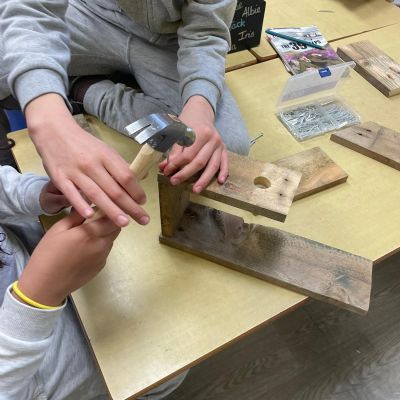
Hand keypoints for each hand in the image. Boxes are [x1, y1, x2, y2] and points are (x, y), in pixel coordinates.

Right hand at [16, 210, 120, 305]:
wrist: (46, 285)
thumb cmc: (48, 254)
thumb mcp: (58, 229)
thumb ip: (77, 216)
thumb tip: (90, 207)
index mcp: (91, 233)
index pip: (113, 218)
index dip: (111, 211)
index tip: (103, 207)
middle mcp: (102, 245)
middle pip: (116, 229)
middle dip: (110, 222)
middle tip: (96, 218)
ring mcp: (103, 257)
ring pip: (111, 240)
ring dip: (105, 234)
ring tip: (89, 234)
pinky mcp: (101, 266)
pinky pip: (105, 251)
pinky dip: (101, 246)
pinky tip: (85, 249)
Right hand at [25, 93, 148, 226]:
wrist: (54, 131)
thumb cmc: (84, 144)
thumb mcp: (105, 150)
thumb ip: (120, 165)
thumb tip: (142, 177)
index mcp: (107, 156)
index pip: (126, 176)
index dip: (136, 191)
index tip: (143, 202)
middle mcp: (93, 164)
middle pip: (115, 189)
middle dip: (130, 207)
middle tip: (143, 220)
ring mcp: (75, 172)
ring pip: (96, 194)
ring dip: (111, 211)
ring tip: (124, 223)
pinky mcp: (60, 178)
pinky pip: (71, 193)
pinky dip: (80, 204)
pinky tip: (90, 216)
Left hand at [159, 96, 227, 192]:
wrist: (202, 112)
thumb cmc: (188, 122)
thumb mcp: (178, 131)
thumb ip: (174, 150)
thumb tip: (165, 167)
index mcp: (201, 133)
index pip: (187, 154)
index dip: (176, 165)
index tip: (166, 171)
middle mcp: (213, 140)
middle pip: (199, 162)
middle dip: (186, 174)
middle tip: (174, 182)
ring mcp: (220, 145)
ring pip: (213, 166)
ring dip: (204, 180)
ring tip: (195, 190)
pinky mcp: (224, 150)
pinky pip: (225, 163)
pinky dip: (224, 172)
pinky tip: (220, 182)